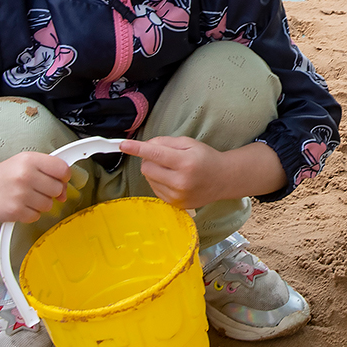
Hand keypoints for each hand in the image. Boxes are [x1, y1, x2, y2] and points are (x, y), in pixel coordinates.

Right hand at [0, 150, 72, 222]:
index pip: (62, 169)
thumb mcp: (26, 163)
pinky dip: (30, 213)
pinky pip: (36, 216)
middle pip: (57, 189)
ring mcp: (20, 194)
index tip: (58, 179)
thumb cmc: (5, 175)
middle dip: (50, 191)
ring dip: (40, 203)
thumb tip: (65, 191)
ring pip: (49, 205)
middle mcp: (25, 175)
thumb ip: (49, 171)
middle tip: (35, 188)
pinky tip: (19, 205)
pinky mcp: (15, 211)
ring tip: (25, 196)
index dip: (64, 177)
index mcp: (30, 160)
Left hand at [118, 138, 285, 209]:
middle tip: (163, 157)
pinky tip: (173, 179)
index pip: (155, 154)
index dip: (137, 148)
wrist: (223, 180)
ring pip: (148, 179)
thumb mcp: (189, 143)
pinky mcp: (175, 204)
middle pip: (146, 167)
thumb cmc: (206, 158)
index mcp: (185, 163)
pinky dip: (159, 181)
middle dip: (149, 159)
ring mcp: (177, 196)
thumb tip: (145, 145)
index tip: (123, 145)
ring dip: (154, 171)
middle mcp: (180, 182)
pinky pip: (154, 189)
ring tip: (171, 169)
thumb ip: (165, 142)